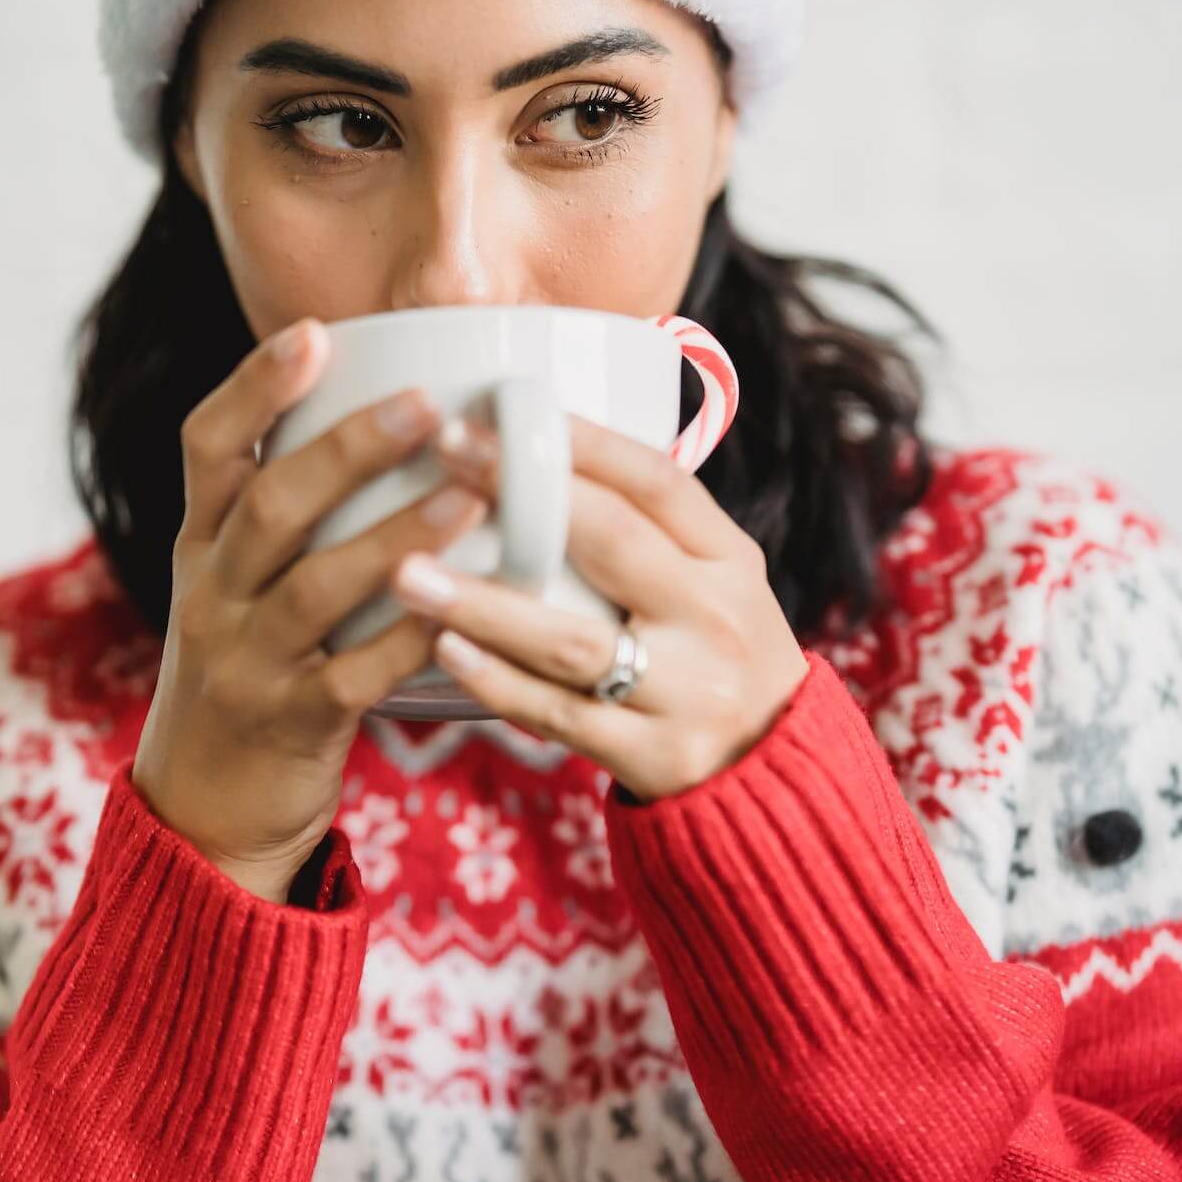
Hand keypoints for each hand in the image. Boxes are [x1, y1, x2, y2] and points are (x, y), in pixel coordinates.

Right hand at [130, 316, 487, 901]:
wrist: (204, 812)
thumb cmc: (251, 672)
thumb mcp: (239, 586)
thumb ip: (290, 515)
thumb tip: (382, 412)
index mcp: (202, 547)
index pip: (207, 449)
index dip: (254, 388)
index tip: (314, 334)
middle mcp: (211, 595)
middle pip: (268, 506)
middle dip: (346, 449)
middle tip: (426, 404)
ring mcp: (245, 663)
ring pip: (314, 587)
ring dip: (394, 536)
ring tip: (469, 494)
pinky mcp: (289, 725)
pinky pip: (352, 677)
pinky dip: (408, 638)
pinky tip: (463, 607)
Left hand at [390, 414, 809, 801]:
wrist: (772, 771)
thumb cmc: (715, 653)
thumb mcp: (715, 579)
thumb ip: (648, 528)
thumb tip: (543, 445)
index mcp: (730, 559)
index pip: (659, 482)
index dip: (582, 441)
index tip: (501, 410)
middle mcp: (715, 618)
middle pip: (615, 543)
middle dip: (523, 495)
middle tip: (445, 455)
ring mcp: (686, 692)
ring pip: (572, 640)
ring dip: (486, 604)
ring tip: (409, 574)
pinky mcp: (653, 755)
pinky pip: (561, 715)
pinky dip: (500, 682)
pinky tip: (446, 650)